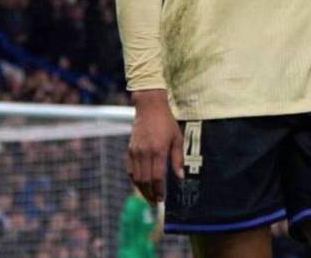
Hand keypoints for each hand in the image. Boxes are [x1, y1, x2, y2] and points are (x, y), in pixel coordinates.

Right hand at [127, 89, 182, 203]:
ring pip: (136, 177)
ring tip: (149, 197)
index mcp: (158, 150)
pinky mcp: (129, 150)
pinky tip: (141, 185)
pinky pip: (130, 170)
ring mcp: (135, 152)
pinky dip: (135, 180)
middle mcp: (144, 153)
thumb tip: (180, 177)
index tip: (162, 199)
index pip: (157, 177)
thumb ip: (178, 159)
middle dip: (150, 193)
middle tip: (156, 202)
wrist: (149, 108)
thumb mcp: (177, 139)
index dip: (159, 190)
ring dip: (142, 190)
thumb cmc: (166, 123)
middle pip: (145, 180)